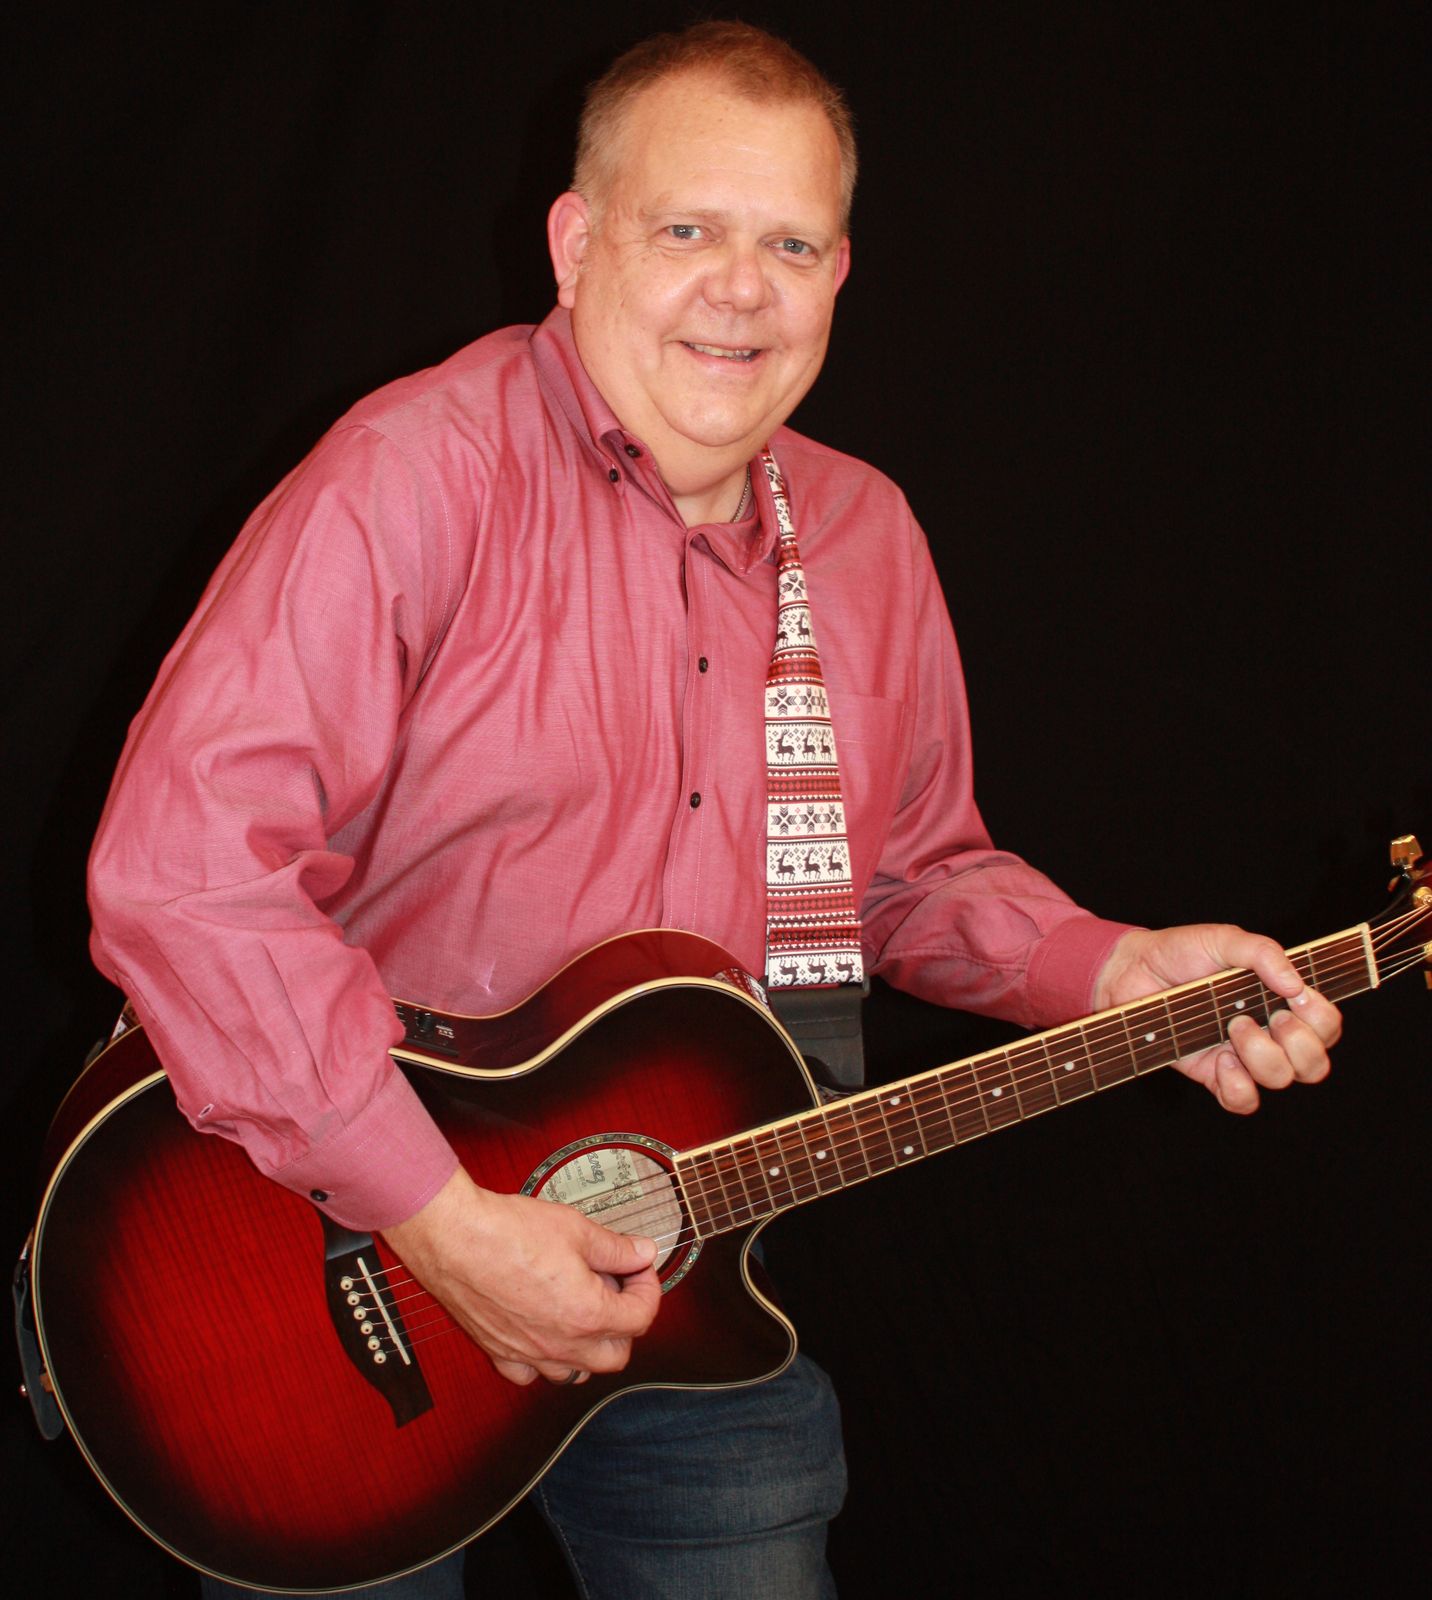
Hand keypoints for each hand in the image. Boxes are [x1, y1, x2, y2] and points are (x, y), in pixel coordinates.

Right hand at [383, 1166, 661, 1384]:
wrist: (454, 1238)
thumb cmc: (508, 1232)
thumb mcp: (575, 1229)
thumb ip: (616, 1247)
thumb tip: (642, 1252)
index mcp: (587, 1315)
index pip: (641, 1318)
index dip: (649, 1287)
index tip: (639, 1266)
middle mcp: (560, 1345)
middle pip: (616, 1355)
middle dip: (626, 1322)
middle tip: (618, 1287)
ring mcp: (528, 1353)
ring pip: (576, 1372)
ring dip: (589, 1346)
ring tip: (583, 1306)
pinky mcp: (498, 1351)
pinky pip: (531, 1374)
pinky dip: (544, 1360)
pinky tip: (544, 1329)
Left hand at [1093, 924, 1341, 1112]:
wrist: (1131, 972)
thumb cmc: (1181, 952)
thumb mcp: (1224, 940)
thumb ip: (1263, 952)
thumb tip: (1295, 985)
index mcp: (1280, 1001)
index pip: (1326, 1025)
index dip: (1322, 1019)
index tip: (1297, 998)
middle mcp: (1269, 1034)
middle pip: (1314, 1064)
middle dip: (1300, 1044)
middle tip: (1270, 1017)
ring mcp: (1242, 1057)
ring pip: (1281, 1080)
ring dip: (1263, 1055)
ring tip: (1233, 1026)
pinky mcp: (1213, 1075)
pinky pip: (1243, 1101)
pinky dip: (1238, 1086)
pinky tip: (1220, 1059)